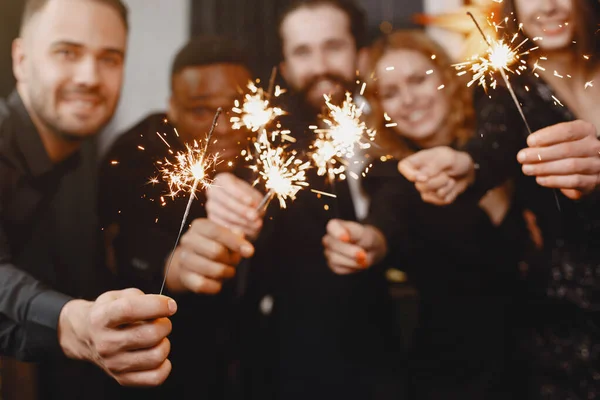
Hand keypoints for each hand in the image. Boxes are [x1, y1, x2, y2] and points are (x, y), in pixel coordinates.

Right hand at [58, 289, 176, 386]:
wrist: (85, 335)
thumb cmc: (108, 312)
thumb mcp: (118, 296)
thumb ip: (141, 297)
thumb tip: (165, 307)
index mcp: (101, 318)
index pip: (130, 309)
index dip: (157, 305)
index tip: (170, 305)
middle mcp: (105, 343)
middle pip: (149, 335)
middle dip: (165, 324)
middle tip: (162, 321)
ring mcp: (113, 364)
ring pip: (156, 356)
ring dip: (165, 344)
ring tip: (158, 338)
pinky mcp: (122, 378)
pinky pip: (155, 377)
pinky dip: (165, 365)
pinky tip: (157, 352)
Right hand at [165, 218, 253, 293]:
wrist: (190, 262)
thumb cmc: (213, 246)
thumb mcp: (225, 238)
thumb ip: (235, 236)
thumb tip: (241, 235)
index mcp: (199, 226)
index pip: (217, 232)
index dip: (235, 242)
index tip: (250, 252)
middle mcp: (188, 240)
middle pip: (216, 252)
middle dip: (231, 260)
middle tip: (233, 262)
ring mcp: (183, 259)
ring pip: (212, 269)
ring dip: (226, 272)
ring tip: (227, 270)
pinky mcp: (184, 276)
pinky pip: (203, 285)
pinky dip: (215, 286)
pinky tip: (217, 281)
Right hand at [206, 173, 263, 239]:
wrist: (244, 210)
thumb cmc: (250, 201)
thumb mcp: (256, 198)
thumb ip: (257, 203)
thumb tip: (255, 213)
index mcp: (222, 179)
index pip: (228, 185)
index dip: (240, 194)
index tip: (251, 202)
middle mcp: (212, 191)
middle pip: (225, 200)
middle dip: (241, 210)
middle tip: (255, 217)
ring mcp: (210, 206)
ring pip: (223, 214)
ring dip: (241, 221)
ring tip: (255, 225)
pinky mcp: (211, 221)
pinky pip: (222, 226)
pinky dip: (235, 230)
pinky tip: (247, 232)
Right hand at [322, 219, 386, 274]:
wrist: (370, 250)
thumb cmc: (367, 239)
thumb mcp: (366, 234)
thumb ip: (357, 233)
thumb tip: (345, 240)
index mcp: (335, 226)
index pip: (332, 226)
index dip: (338, 232)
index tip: (346, 238)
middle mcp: (329, 239)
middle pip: (333, 245)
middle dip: (350, 251)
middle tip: (363, 255)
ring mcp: (329, 252)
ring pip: (334, 258)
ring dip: (352, 261)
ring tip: (363, 259)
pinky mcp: (332, 265)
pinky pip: (338, 268)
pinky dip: (351, 267)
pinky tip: (357, 263)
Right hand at [398, 146, 474, 204]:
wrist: (467, 171)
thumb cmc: (455, 160)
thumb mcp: (447, 158)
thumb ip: (433, 166)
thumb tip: (419, 178)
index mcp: (418, 162)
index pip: (403, 167)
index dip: (408, 174)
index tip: (422, 177)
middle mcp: (418, 175)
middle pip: (419, 185)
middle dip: (437, 182)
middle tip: (446, 174)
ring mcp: (425, 188)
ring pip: (428, 195)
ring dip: (445, 187)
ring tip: (450, 178)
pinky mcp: (434, 198)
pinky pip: (440, 200)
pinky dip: (450, 193)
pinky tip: (451, 186)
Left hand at [518, 120, 599, 198]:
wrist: (587, 171)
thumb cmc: (568, 152)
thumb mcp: (560, 141)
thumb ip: (547, 142)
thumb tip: (530, 148)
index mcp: (586, 131)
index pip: (567, 130)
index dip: (547, 136)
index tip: (530, 141)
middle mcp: (594, 146)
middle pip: (567, 149)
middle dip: (541, 154)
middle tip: (522, 157)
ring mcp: (596, 164)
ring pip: (570, 165)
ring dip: (544, 168)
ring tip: (527, 169)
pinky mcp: (593, 181)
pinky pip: (574, 181)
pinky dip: (554, 180)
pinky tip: (540, 179)